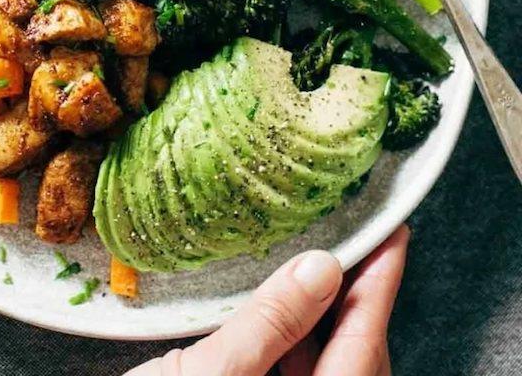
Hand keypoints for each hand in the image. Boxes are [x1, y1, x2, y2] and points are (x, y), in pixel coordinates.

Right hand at [126, 225, 408, 375]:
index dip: (380, 289)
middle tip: (365, 240)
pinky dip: (300, 333)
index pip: (362, 351)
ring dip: (331, 313)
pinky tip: (289, 302)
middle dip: (361, 297)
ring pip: (330, 363)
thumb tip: (319, 269)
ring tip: (328, 260)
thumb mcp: (207, 372)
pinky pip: (299, 369)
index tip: (394, 238)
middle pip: (356, 359)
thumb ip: (268, 324)